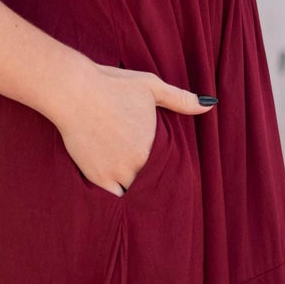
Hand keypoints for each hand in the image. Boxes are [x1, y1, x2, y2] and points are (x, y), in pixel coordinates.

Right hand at [54, 62, 215, 195]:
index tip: (164, 172)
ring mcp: (117, 172)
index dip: (166, 170)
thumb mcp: (151, 87)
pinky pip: (112, 197)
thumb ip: (181, 99)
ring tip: (134, 187)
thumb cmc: (112, 86)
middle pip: (151, 182)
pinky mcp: (97, 177)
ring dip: (134, 189)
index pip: (169, 167)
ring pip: (134, 191)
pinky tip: (118, 194)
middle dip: (151, 182)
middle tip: (152, 184)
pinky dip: (116, 196)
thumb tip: (210, 104)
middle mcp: (139, 163)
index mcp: (155, 145)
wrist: (74, 92)